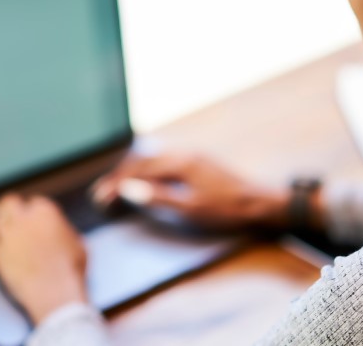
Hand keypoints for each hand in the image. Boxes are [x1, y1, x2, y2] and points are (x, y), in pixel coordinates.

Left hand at [0, 194, 88, 323]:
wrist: (54, 293)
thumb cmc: (70, 270)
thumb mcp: (77, 244)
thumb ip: (63, 231)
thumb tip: (59, 231)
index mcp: (46, 212)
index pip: (36, 201)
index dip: (37, 209)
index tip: (37, 216)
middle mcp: (24, 219)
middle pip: (10, 201)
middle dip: (12, 206)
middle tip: (14, 212)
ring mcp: (7, 236)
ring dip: (1, 221)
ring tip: (5, 227)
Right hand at [92, 153, 289, 230]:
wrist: (262, 202)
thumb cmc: (227, 209)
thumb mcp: (191, 209)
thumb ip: (158, 197)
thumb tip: (127, 188)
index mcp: (180, 163)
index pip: (138, 170)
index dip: (116, 184)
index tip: (100, 198)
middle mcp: (184, 154)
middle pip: (143, 160)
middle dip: (120, 176)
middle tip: (102, 194)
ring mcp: (193, 156)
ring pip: (154, 158)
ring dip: (133, 171)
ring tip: (118, 186)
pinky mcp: (200, 161)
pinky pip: (165, 160)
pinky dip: (148, 169)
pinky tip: (147, 179)